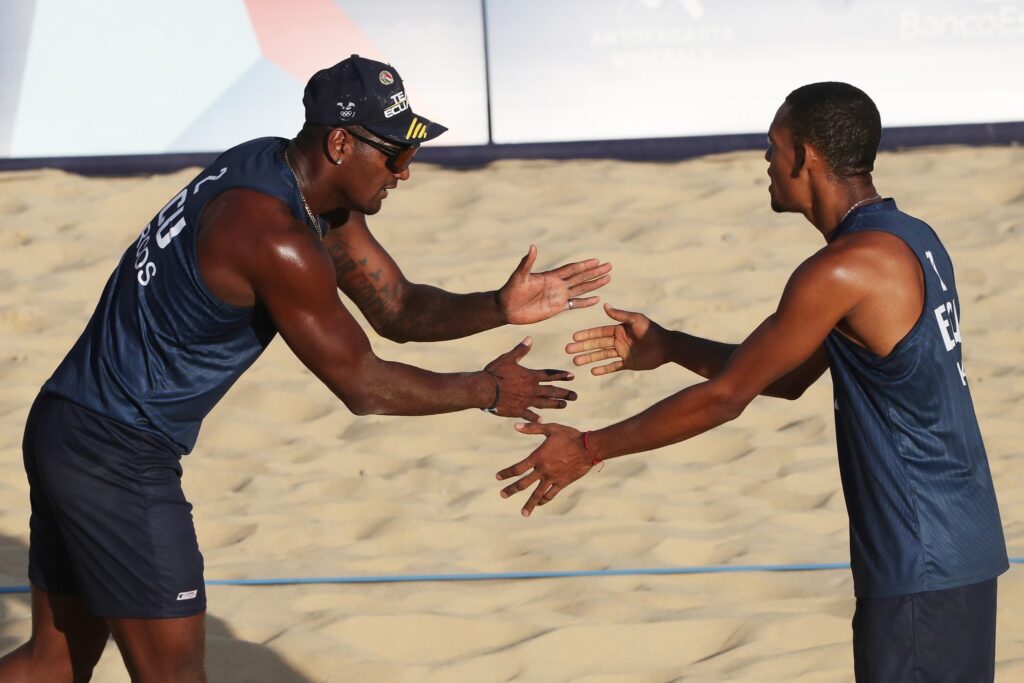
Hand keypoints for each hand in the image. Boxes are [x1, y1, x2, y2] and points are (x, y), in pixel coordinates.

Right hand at [484, 337, 576, 420]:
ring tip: (565, 405)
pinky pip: (529, 415)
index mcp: (530, 376)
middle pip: (552, 391)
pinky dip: (536, 418)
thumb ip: (520, 350)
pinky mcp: (518, 411)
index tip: (572, 376)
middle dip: (564, 393)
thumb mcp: (508, 358)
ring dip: (555, 404)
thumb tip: (530, 339)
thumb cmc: (495, 372)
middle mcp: (531, 390)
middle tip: (575, 396)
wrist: (484, 390)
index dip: (561, 375)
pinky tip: (542, 420)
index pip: (550, 375)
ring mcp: (526, 401)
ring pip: (545, 403)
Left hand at [496, 422, 593, 516]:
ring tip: (523, 513)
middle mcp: (543, 470)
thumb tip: (516, 426)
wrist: (589, 448)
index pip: (518, 468)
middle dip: (511, 490)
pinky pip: (551, 494)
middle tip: (502, 495)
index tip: (497, 477)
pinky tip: (539, 504)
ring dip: (529, 504)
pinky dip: (544, 501)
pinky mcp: (562, 483)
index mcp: (538, 457)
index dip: (506, 473)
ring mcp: (553, 478)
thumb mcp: (551, 429)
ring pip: (538, 494)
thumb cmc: (570, 436)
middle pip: (523, 484)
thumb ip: (532, 428)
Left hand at [497, 245, 611, 324]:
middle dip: (595, 272)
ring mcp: (558, 296)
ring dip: (594, 284)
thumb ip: (527, 263)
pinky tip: (597, 299)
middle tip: (609, 266)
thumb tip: (532, 247)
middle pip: (580, 277)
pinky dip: (586, 302)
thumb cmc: (510, 291)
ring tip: (608, 278)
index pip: (572, 269)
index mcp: (550, 276)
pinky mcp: (557, 308)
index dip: (584, 265)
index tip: (597, 260)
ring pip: (581, 289)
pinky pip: (575, 304)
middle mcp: (557, 285)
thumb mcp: (519, 276)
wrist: (506, 308)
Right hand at [565, 303, 666, 374]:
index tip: (574, 337)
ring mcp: (622, 352)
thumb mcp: (636, 320)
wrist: (667, 346)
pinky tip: (592, 372)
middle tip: (568, 351)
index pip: (598, 332)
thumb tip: (605, 306)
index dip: (586, 335)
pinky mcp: (628, 363)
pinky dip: (603, 369)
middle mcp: (618, 341)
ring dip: (589, 358)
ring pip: (601, 356)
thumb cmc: (652, 330)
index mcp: (618, 329)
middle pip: (596, 344)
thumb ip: (620, 315)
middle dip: (582, 347)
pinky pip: (613, 366)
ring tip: (576, 362)